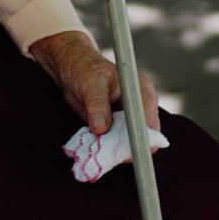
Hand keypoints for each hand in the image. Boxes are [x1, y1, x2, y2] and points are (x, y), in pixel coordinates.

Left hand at [29, 30, 161, 138]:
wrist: (70, 67)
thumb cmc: (83, 67)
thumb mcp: (90, 83)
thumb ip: (97, 104)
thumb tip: (101, 128)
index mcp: (141, 90)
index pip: (148, 120)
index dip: (138, 137)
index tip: (122, 149)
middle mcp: (141, 106)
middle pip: (144, 137)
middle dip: (126, 147)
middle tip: (106, 152)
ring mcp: (130, 118)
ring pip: (131, 143)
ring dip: (115, 150)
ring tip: (98, 149)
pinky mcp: (118, 126)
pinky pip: (117, 143)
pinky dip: (108, 148)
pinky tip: (96, 146)